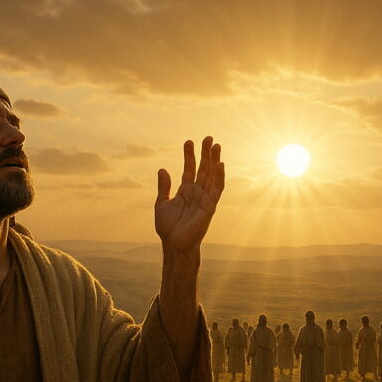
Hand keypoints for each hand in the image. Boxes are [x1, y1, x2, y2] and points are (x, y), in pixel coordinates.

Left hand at [155, 137, 224, 253]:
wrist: (174, 244)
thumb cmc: (168, 228)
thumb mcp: (161, 203)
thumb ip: (163, 187)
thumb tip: (162, 169)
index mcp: (186, 191)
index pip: (190, 169)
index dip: (189, 156)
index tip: (188, 142)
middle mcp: (197, 193)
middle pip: (204, 169)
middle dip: (205, 154)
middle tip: (208, 137)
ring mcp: (204, 198)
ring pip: (212, 176)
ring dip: (215, 161)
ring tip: (216, 145)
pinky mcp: (210, 206)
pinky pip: (216, 190)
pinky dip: (219, 178)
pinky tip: (220, 165)